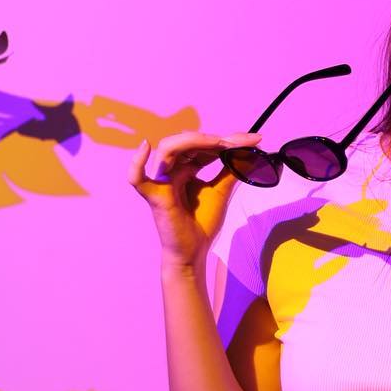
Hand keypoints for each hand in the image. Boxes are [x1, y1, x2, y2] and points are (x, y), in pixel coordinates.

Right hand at [128, 129, 262, 269]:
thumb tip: (251, 149)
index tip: (254, 139)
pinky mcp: (155, 195)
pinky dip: (137, 162)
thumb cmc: (202, 222)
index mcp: (186, 166)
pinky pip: (137, 178)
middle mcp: (171, 169)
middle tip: (239, 143)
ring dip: (194, 141)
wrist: (194, 251)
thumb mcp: (221, 190)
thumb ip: (232, 169)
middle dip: (214, 139)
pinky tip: (145, 146)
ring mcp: (161, 180)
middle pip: (187, 141)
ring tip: (218, 144)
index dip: (228, 140)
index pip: (204, 144)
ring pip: (168, 148)